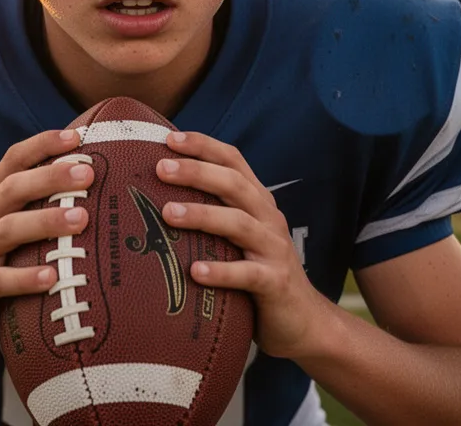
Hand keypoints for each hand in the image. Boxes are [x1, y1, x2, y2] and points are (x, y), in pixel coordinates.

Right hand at [0, 130, 92, 361]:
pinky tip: (52, 277)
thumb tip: (96, 189)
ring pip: (8, 230)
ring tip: (81, 218)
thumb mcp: (12, 235)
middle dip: (50, 177)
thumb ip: (39, 211)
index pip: (12, 161)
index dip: (42, 145)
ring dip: (45, 221)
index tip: (77, 136)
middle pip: (12, 189)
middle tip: (88, 173)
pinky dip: (25, 278)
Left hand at [157, 132, 323, 360]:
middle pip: (234, 184)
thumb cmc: (258, 272)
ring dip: (203, 216)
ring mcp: (274, 250)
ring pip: (239, 224)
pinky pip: (248, 274)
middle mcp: (268, 218)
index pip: (233, 161)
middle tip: (160, 169)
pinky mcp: (275, 283)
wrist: (304, 320)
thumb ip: (212, 215)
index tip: (170, 139)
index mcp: (257, 202)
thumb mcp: (238, 236)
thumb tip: (156, 198)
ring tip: (168, 213)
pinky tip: (195, 271)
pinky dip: (222, 271)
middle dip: (197, 172)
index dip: (204, 146)